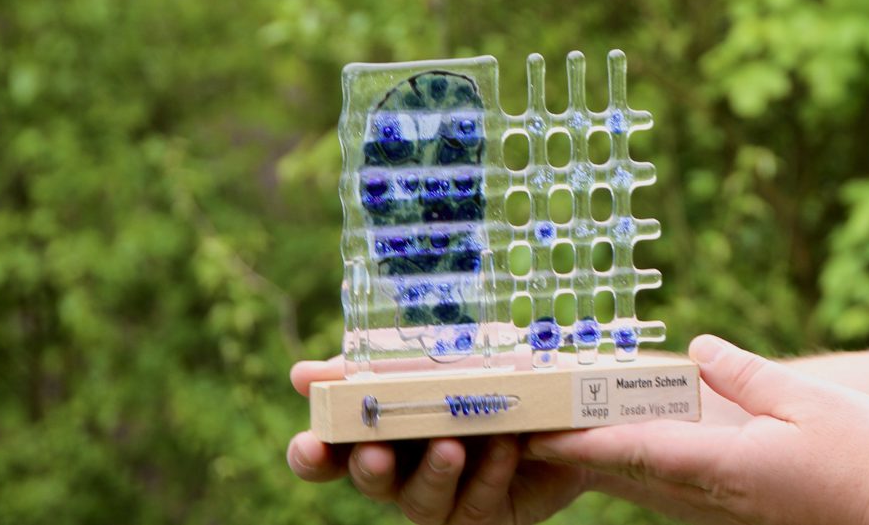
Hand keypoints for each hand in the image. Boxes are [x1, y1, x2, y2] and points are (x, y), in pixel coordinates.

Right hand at [284, 358, 598, 524]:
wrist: (568, 403)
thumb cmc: (487, 376)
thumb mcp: (436, 358)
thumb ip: (372, 369)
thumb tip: (301, 375)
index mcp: (382, 431)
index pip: (329, 454)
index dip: (312, 455)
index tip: (308, 442)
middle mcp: (404, 470)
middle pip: (369, 481)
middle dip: (369, 468)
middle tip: (375, 451)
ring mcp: (443, 497)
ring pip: (420, 502)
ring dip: (434, 472)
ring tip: (452, 445)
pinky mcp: (484, 514)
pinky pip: (476, 505)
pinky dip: (489, 474)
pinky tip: (505, 446)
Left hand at [528, 335, 868, 524]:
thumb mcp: (812, 402)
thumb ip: (749, 375)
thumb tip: (698, 349)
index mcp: (729, 466)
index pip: (638, 450)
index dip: (582, 440)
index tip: (536, 431)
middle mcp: (719, 496)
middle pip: (631, 473)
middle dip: (579, 452)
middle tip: (531, 429)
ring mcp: (731, 511)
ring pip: (651, 487)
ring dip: (608, 463)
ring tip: (567, 440)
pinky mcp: (746, 514)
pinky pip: (678, 492)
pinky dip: (645, 472)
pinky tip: (636, 459)